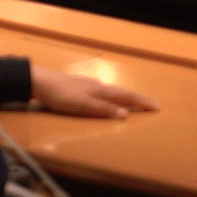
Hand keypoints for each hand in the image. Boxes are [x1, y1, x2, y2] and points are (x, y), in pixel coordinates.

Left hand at [30, 67, 157, 118]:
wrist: (39, 82)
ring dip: (127, 97)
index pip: (127, 96)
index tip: (157, 107)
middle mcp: (97, 85)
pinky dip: (113, 96)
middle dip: (139, 99)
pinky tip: (108, 98)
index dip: (142, 102)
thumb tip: (125, 114)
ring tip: (135, 102)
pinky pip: (103, 92)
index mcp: (101, 90)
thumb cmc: (60, 95)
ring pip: (113, 91)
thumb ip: (103, 109)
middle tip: (152, 104)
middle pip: (123, 92)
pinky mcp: (80, 86)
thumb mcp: (82, 105)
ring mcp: (89, 85)